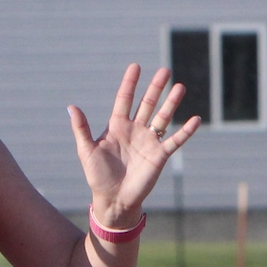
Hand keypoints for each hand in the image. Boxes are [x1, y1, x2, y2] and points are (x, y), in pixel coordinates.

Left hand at [68, 64, 200, 226]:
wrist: (114, 199)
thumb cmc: (98, 176)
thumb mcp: (86, 151)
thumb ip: (81, 128)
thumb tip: (71, 107)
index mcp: (117, 126)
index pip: (125, 99)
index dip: (130, 83)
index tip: (135, 66)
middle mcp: (135, 130)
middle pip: (147, 103)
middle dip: (156, 87)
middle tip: (165, 70)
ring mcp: (149, 141)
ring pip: (163, 117)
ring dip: (171, 103)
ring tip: (180, 86)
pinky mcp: (160, 155)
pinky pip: (175, 140)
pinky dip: (186, 131)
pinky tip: (195, 119)